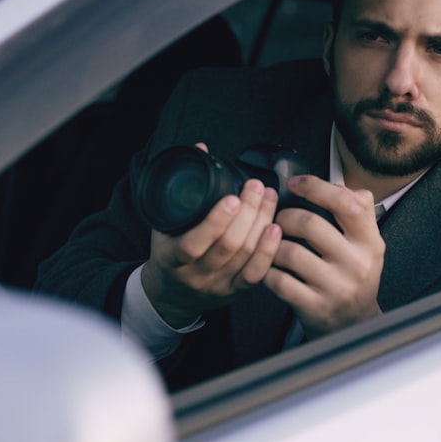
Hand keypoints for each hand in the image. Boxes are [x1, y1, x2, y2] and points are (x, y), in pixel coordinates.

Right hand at [140, 145, 281, 326]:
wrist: (171, 293)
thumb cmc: (169, 251)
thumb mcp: (164, 222)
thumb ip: (181, 188)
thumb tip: (201, 149)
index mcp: (172, 258)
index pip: (194, 243)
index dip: (215, 221)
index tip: (232, 197)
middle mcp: (196, 275)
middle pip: (228, 245)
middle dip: (248, 213)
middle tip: (257, 187)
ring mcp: (218, 285)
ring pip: (245, 255)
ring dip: (261, 223)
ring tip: (268, 198)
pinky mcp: (236, 291)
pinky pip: (257, 274)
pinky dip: (269, 250)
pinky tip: (276, 228)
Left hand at [265, 175, 384, 338]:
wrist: (355, 326)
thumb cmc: (354, 279)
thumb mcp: (367, 246)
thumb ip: (359, 213)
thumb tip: (344, 186)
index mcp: (370, 243)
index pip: (347, 203)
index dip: (317, 187)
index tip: (295, 184)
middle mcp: (357, 264)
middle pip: (311, 224)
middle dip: (286, 217)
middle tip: (278, 220)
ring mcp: (336, 288)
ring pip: (290, 252)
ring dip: (273, 245)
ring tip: (273, 245)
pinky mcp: (315, 307)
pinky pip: (280, 281)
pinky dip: (268, 271)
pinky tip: (270, 268)